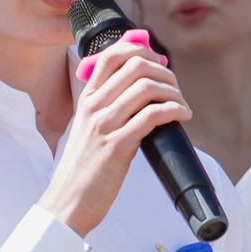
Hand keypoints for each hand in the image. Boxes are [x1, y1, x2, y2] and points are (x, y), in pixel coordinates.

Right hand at [36, 34, 184, 238]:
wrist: (68, 201)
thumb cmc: (82, 169)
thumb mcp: (86, 130)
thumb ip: (104, 110)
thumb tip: (136, 95)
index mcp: (86, 100)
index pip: (111, 55)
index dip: (140, 49)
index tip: (158, 61)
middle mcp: (94, 107)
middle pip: (135, 65)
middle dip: (164, 71)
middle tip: (175, 87)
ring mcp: (104, 125)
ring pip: (146, 87)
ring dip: (173, 92)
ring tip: (181, 104)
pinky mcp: (117, 146)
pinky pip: (152, 115)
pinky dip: (174, 110)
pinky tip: (182, 116)